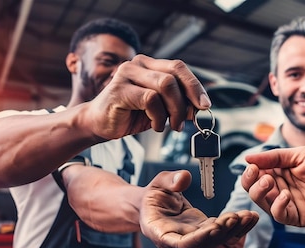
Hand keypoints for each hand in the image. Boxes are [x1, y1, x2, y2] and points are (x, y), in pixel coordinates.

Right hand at [87, 55, 211, 140]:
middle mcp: (138, 64)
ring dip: (175, 109)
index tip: (205, 104)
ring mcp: (127, 75)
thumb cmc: (129, 115)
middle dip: (190, 95)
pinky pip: (150, 99)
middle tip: (194, 115)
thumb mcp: (159, 109)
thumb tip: (198, 107)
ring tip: (172, 125)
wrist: (99, 124)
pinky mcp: (120, 90)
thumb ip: (176, 104)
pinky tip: (156, 126)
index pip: (178, 67)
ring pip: (165, 85)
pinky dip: (159, 116)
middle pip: (174, 72)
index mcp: (149, 65)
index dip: (195, 85)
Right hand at [139, 170, 258, 247]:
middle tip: (235, 218)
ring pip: (216, 239)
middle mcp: (179, 240)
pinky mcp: (205, 231)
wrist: (153, 205)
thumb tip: (185, 178)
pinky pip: (222, 232)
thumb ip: (170, 181)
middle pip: (203, 243)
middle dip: (221, 231)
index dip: (198, 238)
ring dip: (234, 229)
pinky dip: (237, 226)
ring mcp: (194, 237)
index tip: (213, 228)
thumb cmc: (152, 196)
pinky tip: (251, 217)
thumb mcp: (156, 184)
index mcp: (161, 233)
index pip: (181, 243)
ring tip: (249, 216)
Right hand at [241, 146, 304, 226]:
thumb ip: (275, 157)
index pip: (256, 174)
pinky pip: (279, 215)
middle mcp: (280, 189)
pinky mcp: (296, 217)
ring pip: (262, 203)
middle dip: (251, 182)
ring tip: (270, 181)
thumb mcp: (301, 155)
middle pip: (254, 189)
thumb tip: (247, 157)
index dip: (250, 171)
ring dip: (260, 192)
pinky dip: (277, 205)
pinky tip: (286, 195)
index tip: (253, 165)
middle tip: (258, 173)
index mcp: (280, 173)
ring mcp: (287, 204)